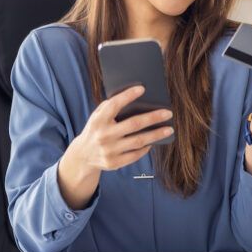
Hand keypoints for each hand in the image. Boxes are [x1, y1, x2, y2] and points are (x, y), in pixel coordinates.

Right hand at [58, 86, 171, 207]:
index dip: (128, 96)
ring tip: (169, 129)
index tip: (142, 88)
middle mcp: (103, 135)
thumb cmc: (96, 130)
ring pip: (139, 141)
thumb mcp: (97, 117)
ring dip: (156, 134)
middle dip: (153, 118)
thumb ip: (111, 108)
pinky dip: (146, 147)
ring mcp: (109, 151)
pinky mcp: (114, 163)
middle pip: (134, 124)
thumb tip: (137, 99)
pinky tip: (154, 141)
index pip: (114, 105)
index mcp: (98, 120)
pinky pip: (135, 154)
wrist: (82, 155)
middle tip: (168, 113)